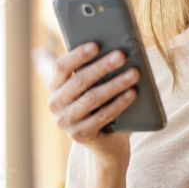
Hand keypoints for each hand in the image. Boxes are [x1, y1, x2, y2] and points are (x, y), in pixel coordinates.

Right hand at [47, 42, 137, 166]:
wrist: (107, 142)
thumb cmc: (101, 105)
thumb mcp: (95, 85)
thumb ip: (96, 69)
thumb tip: (115, 47)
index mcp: (55, 86)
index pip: (61, 66)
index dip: (78, 55)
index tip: (96, 45)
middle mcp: (55, 104)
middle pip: (79, 81)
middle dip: (102, 66)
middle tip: (121, 55)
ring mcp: (66, 121)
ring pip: (92, 98)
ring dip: (114, 84)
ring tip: (134, 73)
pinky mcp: (80, 135)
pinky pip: (102, 116)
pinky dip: (118, 103)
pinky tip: (132, 93)